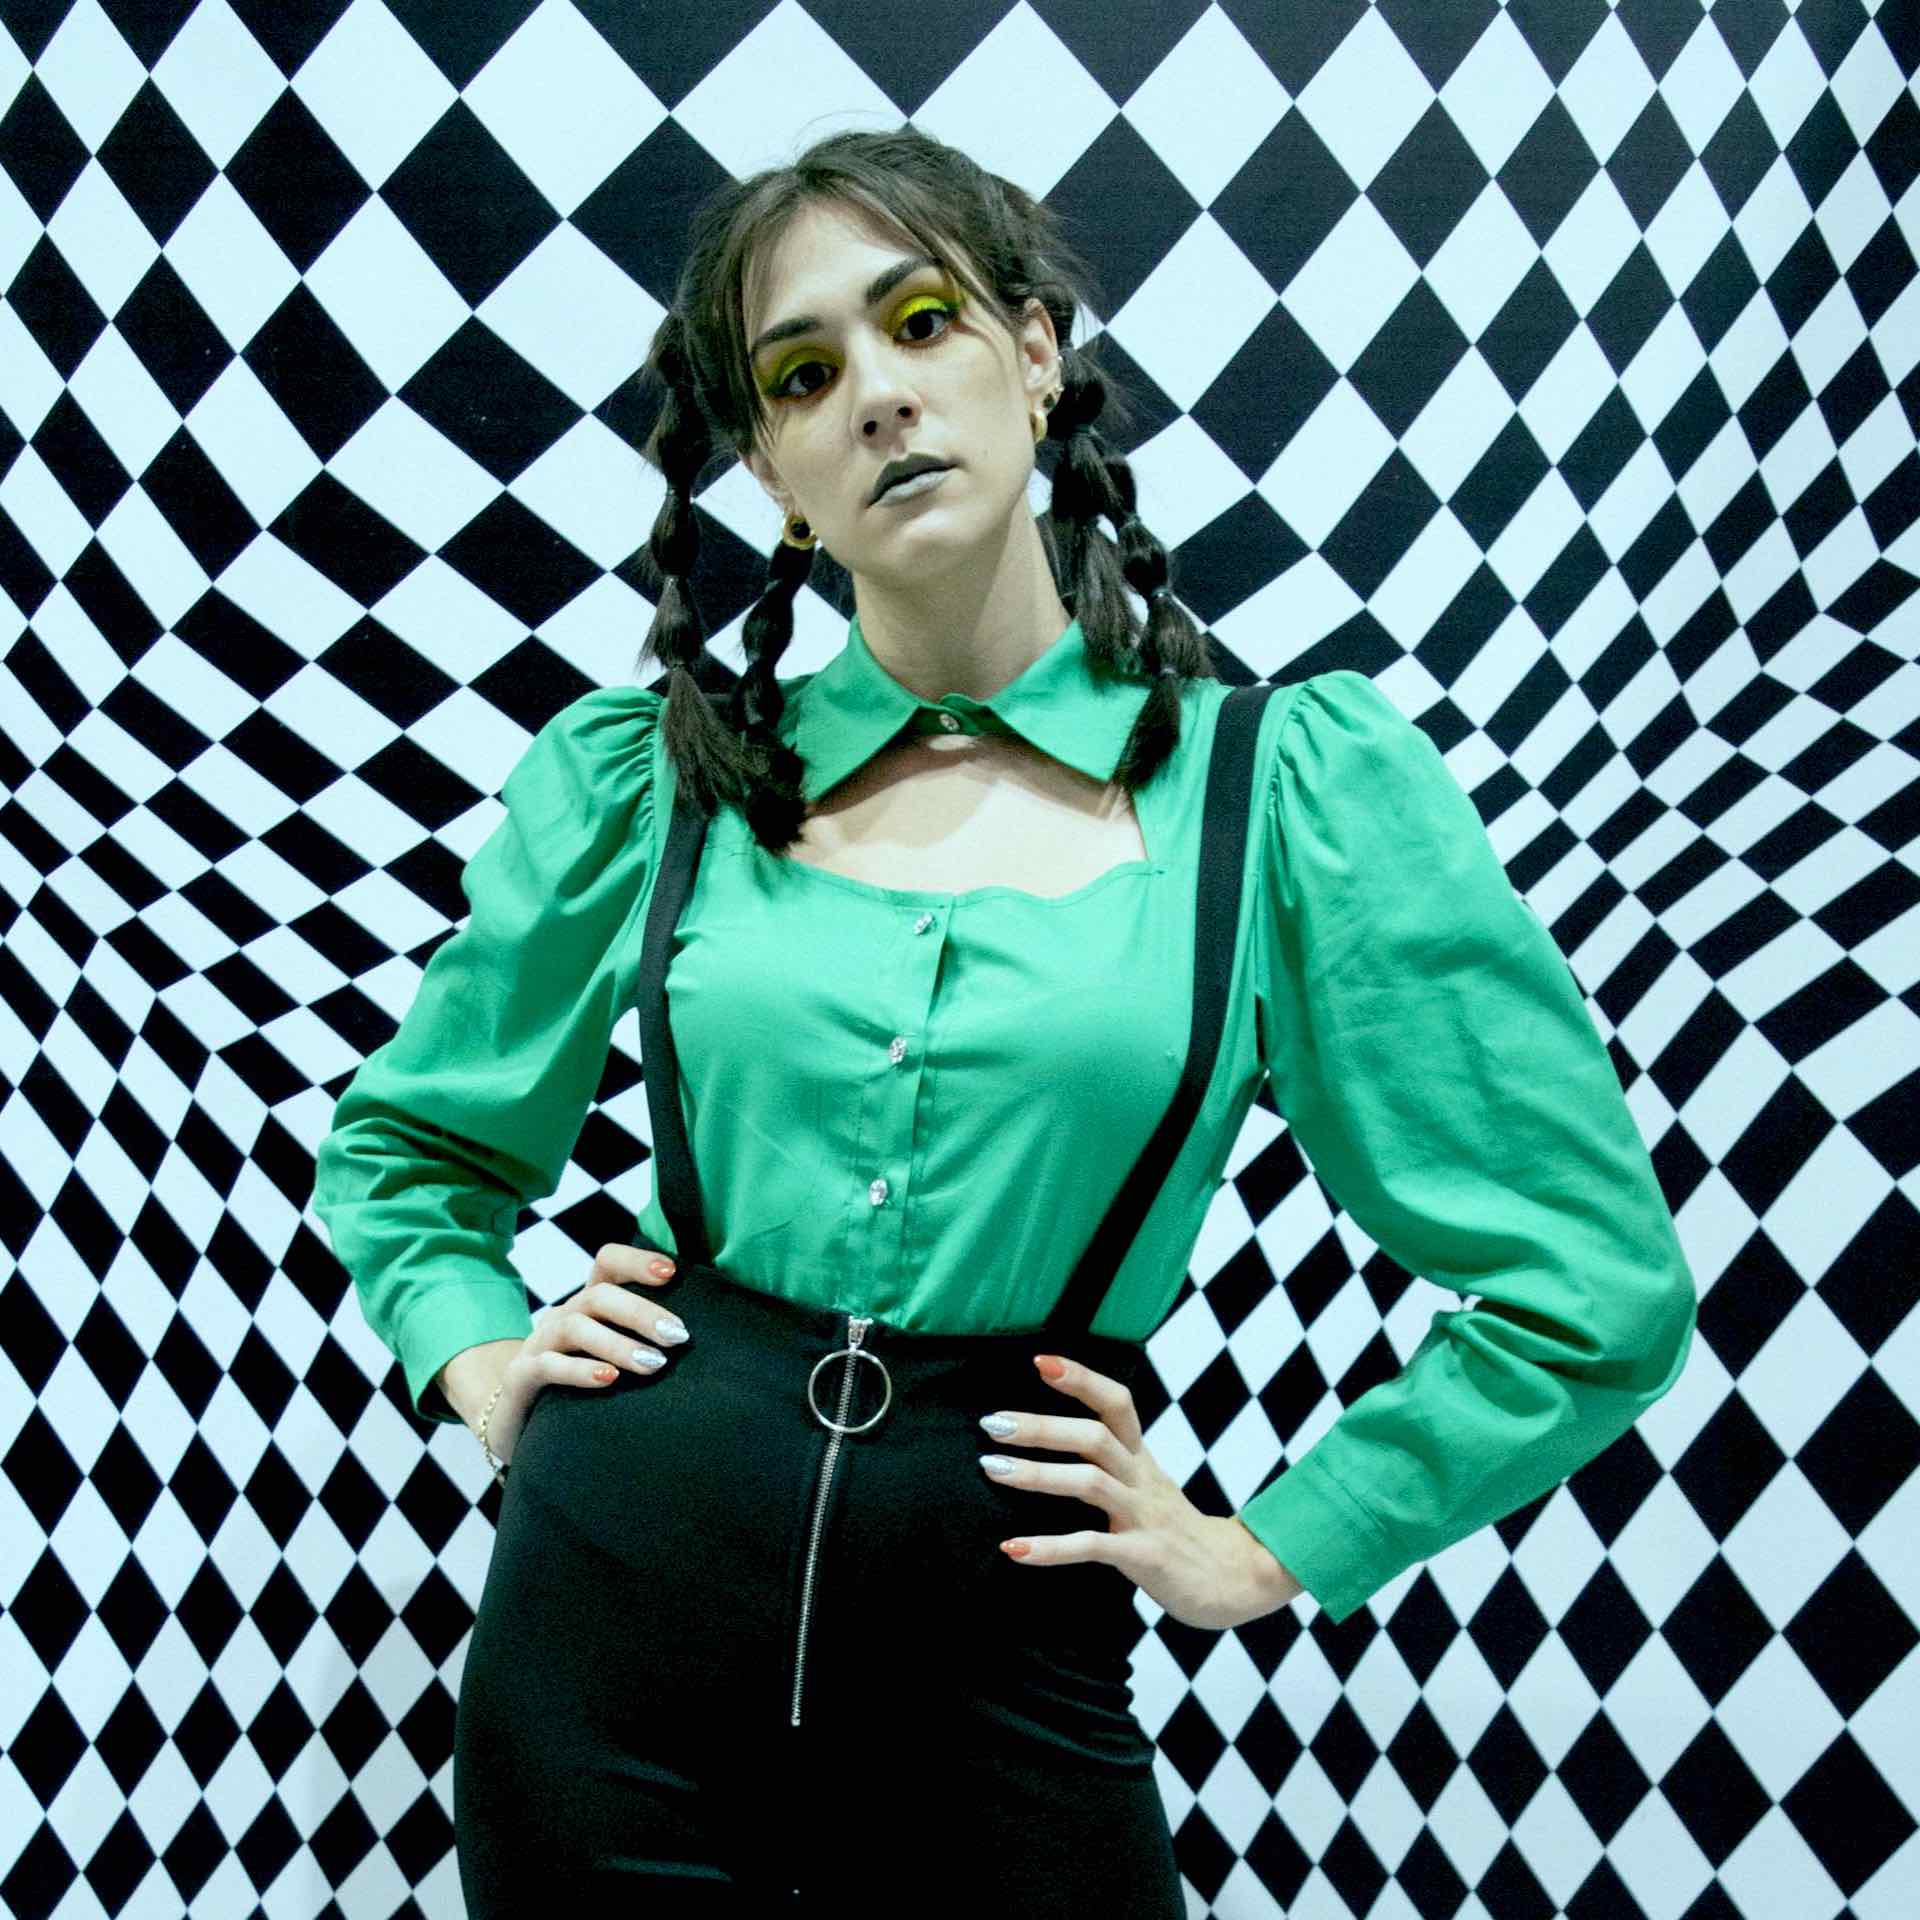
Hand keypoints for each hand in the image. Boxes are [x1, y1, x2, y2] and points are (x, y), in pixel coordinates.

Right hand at [442, 1243, 690, 1466]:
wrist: (517, 1418)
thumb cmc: (581, 1384)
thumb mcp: (612, 1355)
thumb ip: (646, 1340)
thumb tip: (698, 1339)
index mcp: (588, 1304)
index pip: (607, 1262)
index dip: (637, 1260)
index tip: (671, 1272)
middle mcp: (563, 1316)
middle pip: (599, 1295)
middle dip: (641, 1312)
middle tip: (677, 1336)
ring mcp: (539, 1344)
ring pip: (576, 1327)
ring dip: (618, 1344)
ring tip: (653, 1365)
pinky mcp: (521, 1377)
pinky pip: (548, 1366)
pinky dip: (580, 1370)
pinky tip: (608, 1379)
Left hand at [982, 1352, 1304, 1630]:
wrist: (1235, 1579)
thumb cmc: (1175, 1533)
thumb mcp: (1145, 1487)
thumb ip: (1109, 1466)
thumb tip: (1050, 1444)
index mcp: (1141, 1458)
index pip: (1117, 1403)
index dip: (1082, 1379)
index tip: (1041, 1362)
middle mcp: (1142, 1479)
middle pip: (1095, 1437)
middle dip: (1042, 1426)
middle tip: (991, 1424)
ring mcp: (1145, 1517)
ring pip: (1091, 1482)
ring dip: (1039, 1475)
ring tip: (993, 1469)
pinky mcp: (1146, 1557)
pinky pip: (1093, 1547)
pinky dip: (1050, 1547)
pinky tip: (1014, 1549)